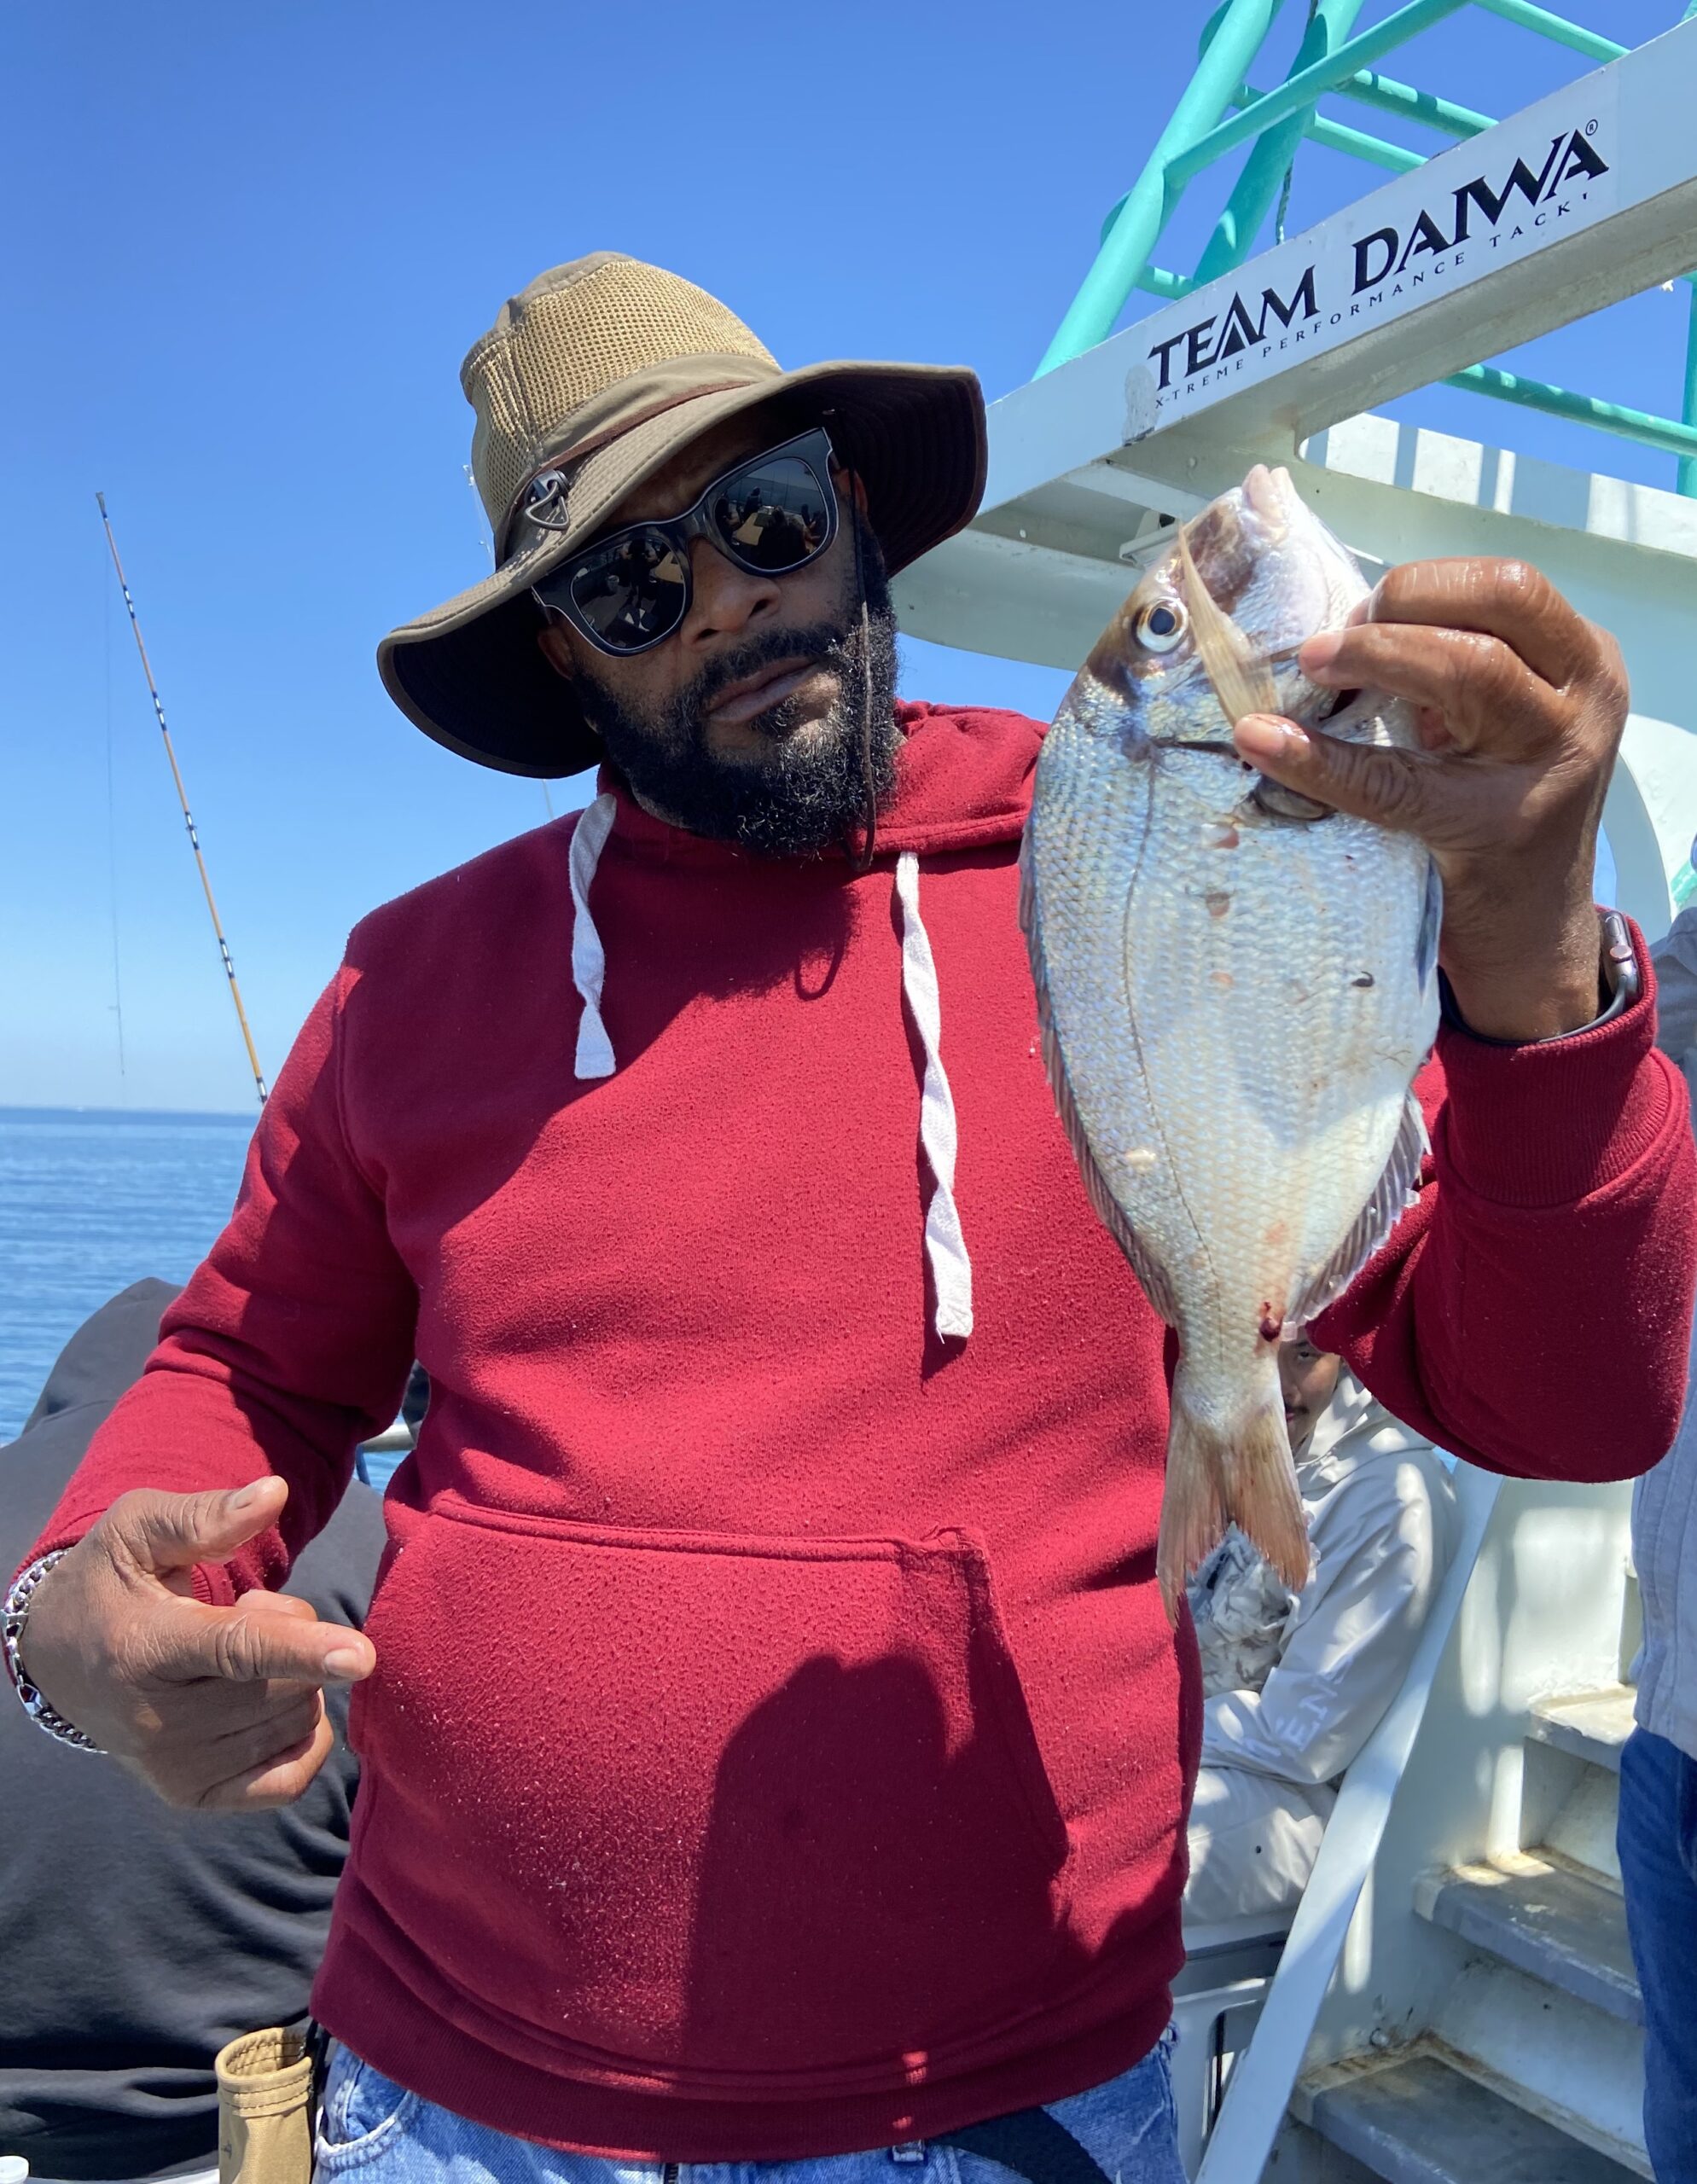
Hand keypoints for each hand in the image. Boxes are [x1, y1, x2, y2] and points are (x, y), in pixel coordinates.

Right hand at [18, 1477, 373, 1810]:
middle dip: (295, 1636)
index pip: (235, 1651)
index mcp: (146, 1646)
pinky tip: (273, 1701)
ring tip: (238, 1655)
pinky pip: (288, 1781)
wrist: (59, 1659)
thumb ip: (207, 1515)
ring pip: (295, 1723)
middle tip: (243, 1613)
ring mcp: (176, 1767)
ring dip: (296, 1680)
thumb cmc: (112, 1581)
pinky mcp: (194, 1795)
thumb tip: (276, 1494)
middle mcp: (158, 1722)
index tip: (363, 1656)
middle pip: (285, 1683)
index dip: (303, 1650)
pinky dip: (304, 1737)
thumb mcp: (139, 1529)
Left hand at [1232, 558, 1626, 1040]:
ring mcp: (1550, 763)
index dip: (1422, 584)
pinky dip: (1321, 760)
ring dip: (1378, 656)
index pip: (1507, 587)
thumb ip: (1450, 670)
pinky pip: (1396, 781)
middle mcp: (1582, 700)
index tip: (1357, 610)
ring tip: (1312, 667)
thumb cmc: (1492, 809)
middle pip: (1498, 605)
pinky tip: (1266, 744)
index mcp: (1582, 661)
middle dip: (1401, 608)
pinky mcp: (1494, 828)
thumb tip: (1341, 624)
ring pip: (1470, 670)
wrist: (1530, 932)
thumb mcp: (1497, 725)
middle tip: (1330, 643)